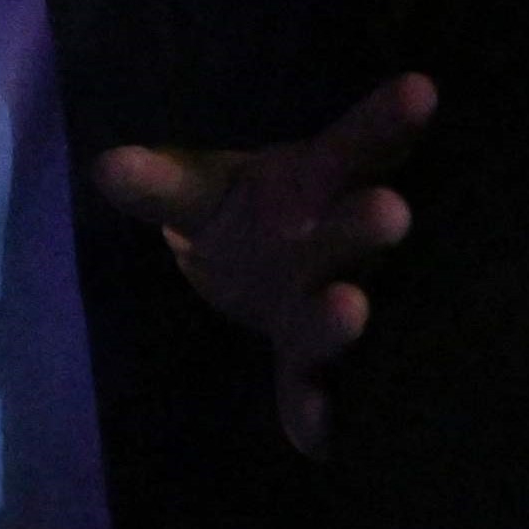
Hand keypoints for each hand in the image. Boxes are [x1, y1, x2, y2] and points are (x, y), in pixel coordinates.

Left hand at [90, 71, 434, 457]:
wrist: (265, 270)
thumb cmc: (248, 214)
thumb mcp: (202, 190)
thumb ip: (161, 182)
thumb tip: (106, 167)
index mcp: (326, 182)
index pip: (361, 142)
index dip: (388, 118)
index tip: (422, 88)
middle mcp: (344, 242)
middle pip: (357, 230)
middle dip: (367, 224)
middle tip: (391, 212)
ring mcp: (335, 303)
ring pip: (341, 308)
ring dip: (341, 316)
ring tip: (352, 310)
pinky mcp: (307, 364)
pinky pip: (310, 389)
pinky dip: (313, 416)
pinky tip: (315, 440)